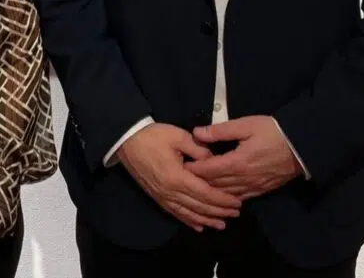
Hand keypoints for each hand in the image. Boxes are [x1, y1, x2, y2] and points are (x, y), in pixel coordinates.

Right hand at [116, 122, 241, 231]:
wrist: (127, 140)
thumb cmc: (154, 136)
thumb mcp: (179, 136)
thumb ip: (199, 150)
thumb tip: (214, 161)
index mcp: (177, 177)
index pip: (205, 193)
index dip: (222, 199)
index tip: (237, 202)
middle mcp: (170, 192)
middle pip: (199, 206)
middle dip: (219, 211)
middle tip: (236, 214)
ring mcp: (162, 196)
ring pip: (188, 213)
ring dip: (206, 220)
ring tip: (221, 225)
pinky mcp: (157, 197)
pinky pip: (175, 213)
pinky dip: (188, 220)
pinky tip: (198, 226)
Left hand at [187, 116, 302, 199]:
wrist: (302, 146)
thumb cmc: (273, 131)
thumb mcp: (246, 125)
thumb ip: (221, 131)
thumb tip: (197, 132)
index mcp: (236, 162)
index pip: (208, 170)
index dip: (193, 169)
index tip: (180, 166)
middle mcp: (242, 179)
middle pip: (214, 184)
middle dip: (198, 181)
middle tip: (184, 178)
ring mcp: (252, 187)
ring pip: (225, 194)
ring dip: (210, 192)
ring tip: (197, 187)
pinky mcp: (261, 190)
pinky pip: (239, 198)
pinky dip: (226, 197)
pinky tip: (219, 196)